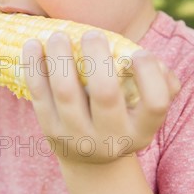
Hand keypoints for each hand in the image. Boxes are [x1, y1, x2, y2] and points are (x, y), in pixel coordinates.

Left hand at [22, 30, 180, 163]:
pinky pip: (40, 95)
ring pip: (67, 92)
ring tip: (59, 36)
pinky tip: (33, 45)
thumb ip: (160, 82)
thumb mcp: (145, 109)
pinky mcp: (50, 131)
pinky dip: (34, 67)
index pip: (155, 103)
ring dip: (61, 57)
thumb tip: (155, 60)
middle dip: (98, 57)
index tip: (138, 52)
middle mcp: (111, 139)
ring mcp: (77, 138)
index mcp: (141, 131)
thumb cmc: (125, 116)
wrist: (92, 159)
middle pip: (106, 94)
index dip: (150, 74)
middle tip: (93, 34)